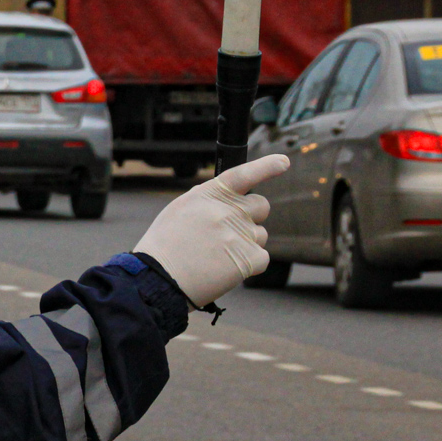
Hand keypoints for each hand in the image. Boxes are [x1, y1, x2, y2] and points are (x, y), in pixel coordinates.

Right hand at [134, 154, 289, 305]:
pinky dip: (249, 265)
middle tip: (231, 233)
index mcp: (209, 194)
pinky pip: (262, 258)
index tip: (283, 162)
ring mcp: (240, 233)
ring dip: (246, 244)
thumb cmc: (164, 248)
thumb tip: (229, 202)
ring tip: (217, 257)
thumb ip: (207, 202)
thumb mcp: (180, 211)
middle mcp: (227, 210)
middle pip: (261, 206)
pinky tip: (225, 270)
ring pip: (260, 235)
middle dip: (253, 217)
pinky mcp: (249, 258)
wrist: (158, 279)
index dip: (267, 166)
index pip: (244, 174)